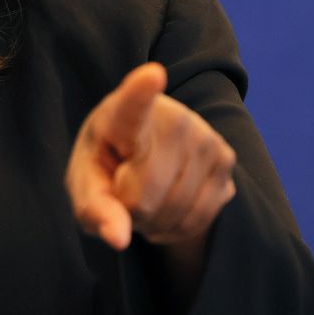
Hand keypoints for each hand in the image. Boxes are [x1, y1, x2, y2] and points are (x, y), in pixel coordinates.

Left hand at [66, 62, 237, 251]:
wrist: (144, 155)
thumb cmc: (106, 166)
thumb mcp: (86, 186)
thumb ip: (95, 210)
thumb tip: (118, 239)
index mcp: (122, 114)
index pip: (133, 104)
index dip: (141, 91)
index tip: (152, 74)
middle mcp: (172, 117)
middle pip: (145, 193)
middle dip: (130, 210)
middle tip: (125, 192)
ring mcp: (205, 137)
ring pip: (175, 210)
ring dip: (155, 222)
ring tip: (147, 198)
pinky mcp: (226, 160)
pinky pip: (199, 218)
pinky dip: (178, 228)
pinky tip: (168, 207)